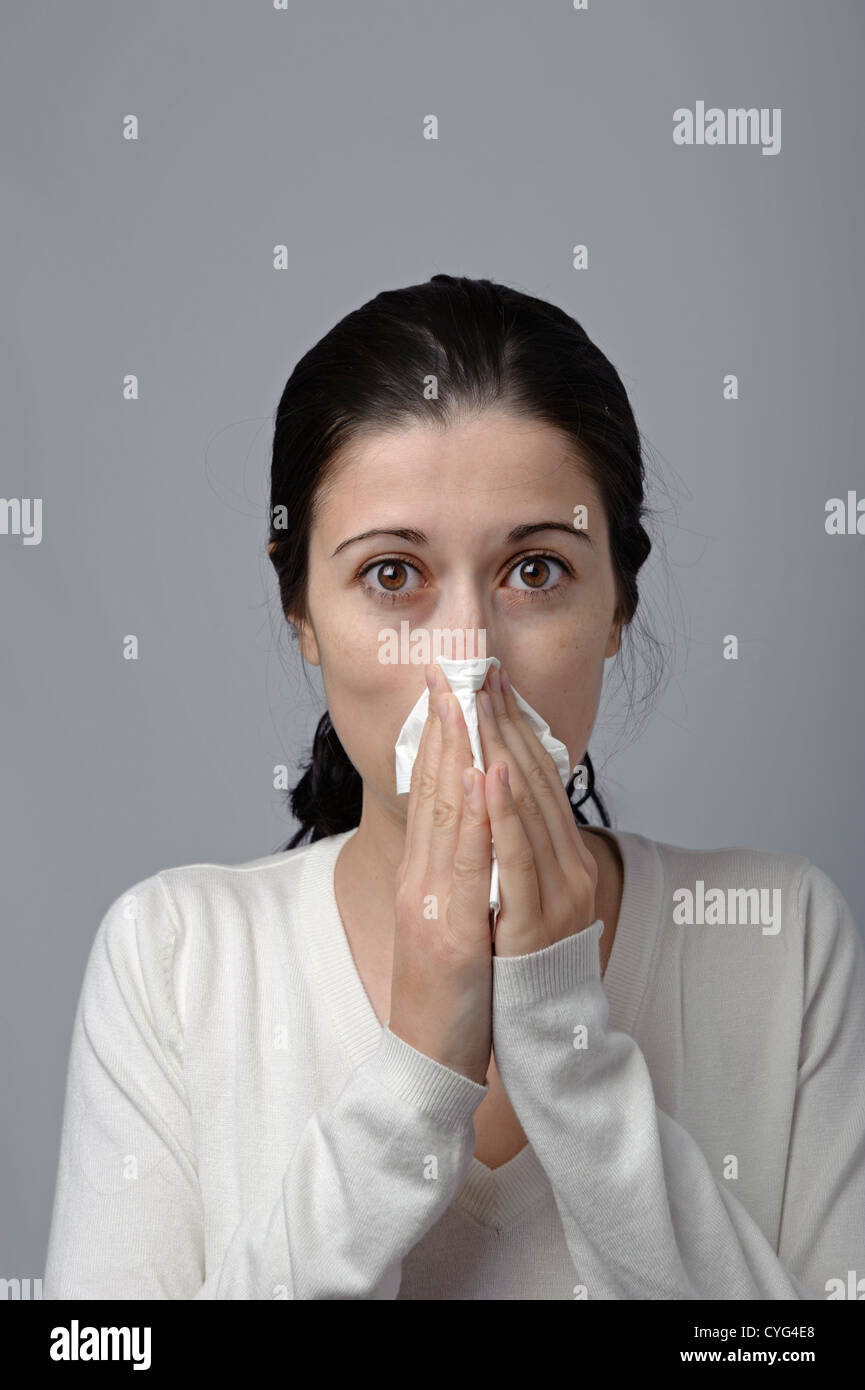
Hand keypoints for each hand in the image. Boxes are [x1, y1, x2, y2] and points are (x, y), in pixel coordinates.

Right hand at [388, 665, 493, 1085]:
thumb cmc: (448, 994)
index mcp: (421, 876)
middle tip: (453, 668)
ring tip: (466, 696)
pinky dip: (472, 812)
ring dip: (457, 749)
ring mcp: (430, 903)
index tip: (449, 689)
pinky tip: (480, 772)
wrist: (426, 1062)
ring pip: (445, 813)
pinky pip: (465, 861)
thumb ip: (455, 877)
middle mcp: (419, 879)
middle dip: (444, 725)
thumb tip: (474, 834)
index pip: (430, 793)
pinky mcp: (449, 930)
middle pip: (431, 790)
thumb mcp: (449, 922)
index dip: (438, 737)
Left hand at [476, 665, 598, 958]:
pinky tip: (490, 771)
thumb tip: (498, 800)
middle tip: (478, 669)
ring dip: (502, 748)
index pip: (535, 776)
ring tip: (480, 700)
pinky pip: (518, 858)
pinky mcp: (536, 922)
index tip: (488, 681)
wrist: (539, 1038)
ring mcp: (557, 893)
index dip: (511, 726)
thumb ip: (518, 851)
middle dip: (503, 722)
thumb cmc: (521, 969)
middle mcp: (567, 867)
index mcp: (562, 857)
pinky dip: (505, 812)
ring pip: (528, 807)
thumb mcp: (523, 898)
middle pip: (532, 780)